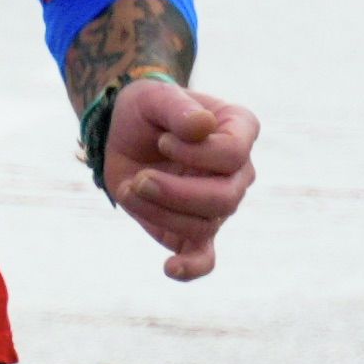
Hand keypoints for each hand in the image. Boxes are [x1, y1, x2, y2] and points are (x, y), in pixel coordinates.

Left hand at [96, 73, 259, 281]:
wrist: (124, 133)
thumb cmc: (147, 110)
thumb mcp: (154, 96)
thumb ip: (177, 108)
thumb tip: (203, 127)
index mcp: (240, 131)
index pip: (234, 154)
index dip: (196, 153)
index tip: (163, 140)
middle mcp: (239, 171)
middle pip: (225, 198)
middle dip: (177, 193)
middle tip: (140, 178)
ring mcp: (220, 204)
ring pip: (204, 224)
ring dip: (160, 211)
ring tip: (131, 187)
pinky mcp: (195, 230)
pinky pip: (204, 258)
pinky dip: (191, 267)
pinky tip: (170, 268)